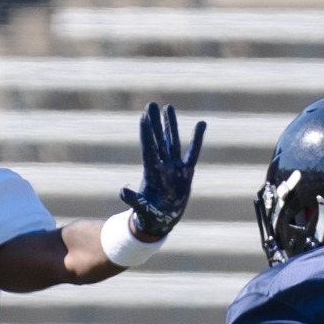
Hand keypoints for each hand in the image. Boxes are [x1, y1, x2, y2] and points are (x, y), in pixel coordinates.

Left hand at [123, 101, 203, 241]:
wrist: (162, 220)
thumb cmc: (149, 214)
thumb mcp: (141, 207)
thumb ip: (134, 199)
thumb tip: (122, 191)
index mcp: (151, 172)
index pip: (149, 148)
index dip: (146, 133)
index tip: (143, 117)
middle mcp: (162, 165)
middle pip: (158, 139)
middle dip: (155, 122)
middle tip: (151, 104)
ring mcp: (174, 167)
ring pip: (172, 141)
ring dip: (170, 125)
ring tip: (168, 107)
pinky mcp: (187, 172)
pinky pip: (194, 152)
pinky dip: (197, 139)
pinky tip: (201, 124)